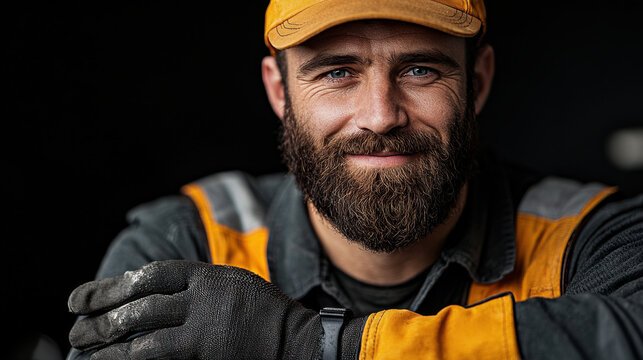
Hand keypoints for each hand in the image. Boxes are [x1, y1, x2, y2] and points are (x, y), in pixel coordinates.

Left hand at [68, 260, 325, 358]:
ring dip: (108, 340)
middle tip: (74, 323)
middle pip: (140, 303)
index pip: (151, 275)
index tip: (85, 295)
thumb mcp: (231, 283)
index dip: (113, 285)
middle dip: (102, 313)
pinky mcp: (205, 353)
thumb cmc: (262, 312)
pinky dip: (131, 359)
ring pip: (143, 333)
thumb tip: (149, 291)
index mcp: (208, 276)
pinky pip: (157, 357)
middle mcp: (202, 298)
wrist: (295, 340)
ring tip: (82, 345)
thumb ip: (195, 285)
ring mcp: (203, 328)